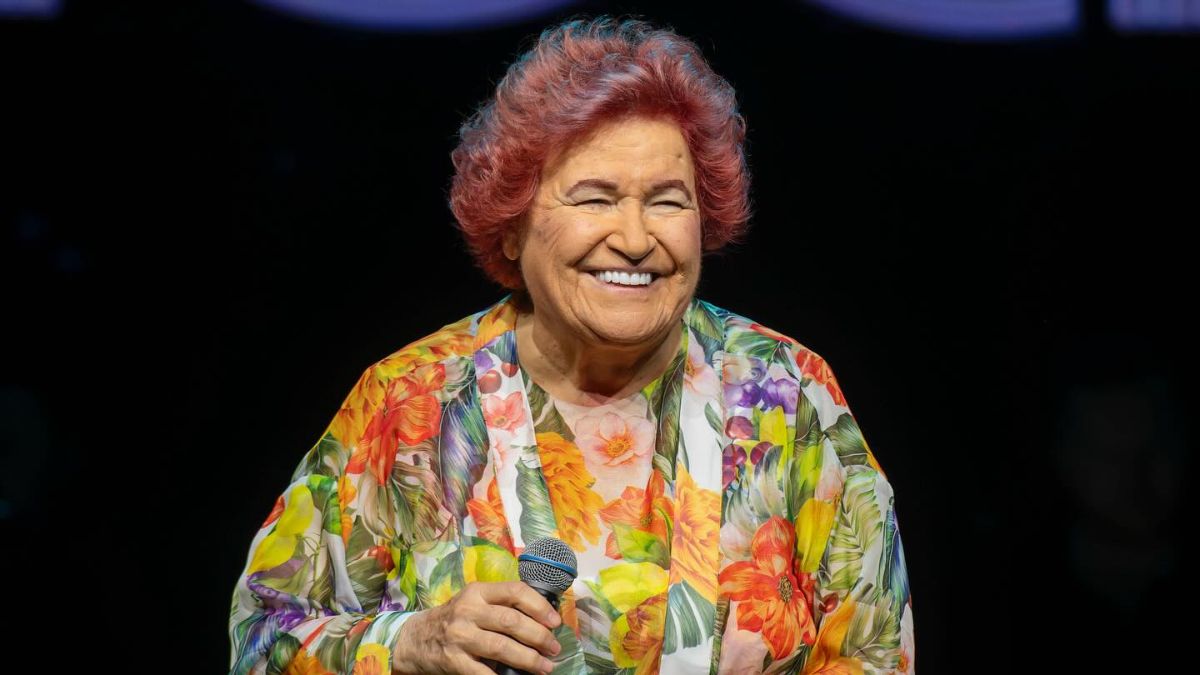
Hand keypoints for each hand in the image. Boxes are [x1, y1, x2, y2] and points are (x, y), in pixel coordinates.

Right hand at [391, 581, 562, 674]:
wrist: (415, 639)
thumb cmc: (454, 618)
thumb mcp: (474, 602)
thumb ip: (501, 604)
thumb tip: (543, 618)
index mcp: (477, 592)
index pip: (515, 592)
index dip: (540, 606)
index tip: (555, 622)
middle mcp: (468, 611)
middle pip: (512, 621)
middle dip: (539, 636)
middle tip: (554, 648)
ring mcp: (460, 636)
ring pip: (502, 647)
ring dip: (529, 659)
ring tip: (545, 667)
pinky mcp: (453, 661)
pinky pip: (484, 672)